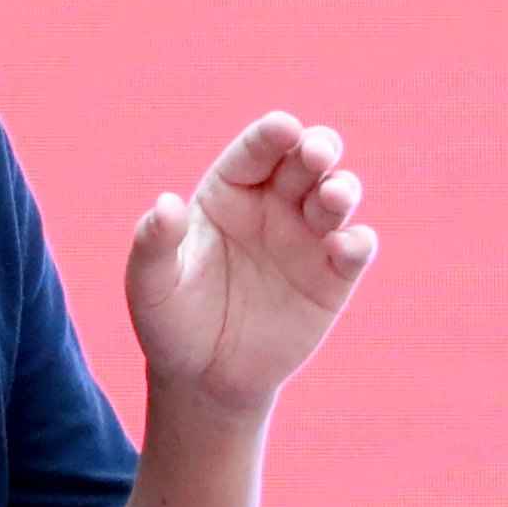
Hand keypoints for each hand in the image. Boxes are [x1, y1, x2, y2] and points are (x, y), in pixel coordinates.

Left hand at [129, 114, 370, 417]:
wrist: (204, 378)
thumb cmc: (171, 322)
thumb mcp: (150, 285)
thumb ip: (154, 244)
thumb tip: (164, 204)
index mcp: (229, 191)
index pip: (255, 150)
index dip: (272, 135)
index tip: (283, 128)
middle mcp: (274, 204)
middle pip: (306, 160)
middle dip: (318, 147)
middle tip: (317, 153)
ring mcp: (307, 237)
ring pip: (337, 195)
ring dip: (341, 189)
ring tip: (333, 196)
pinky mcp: (333, 276)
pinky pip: (355, 247)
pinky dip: (357, 241)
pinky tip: (343, 246)